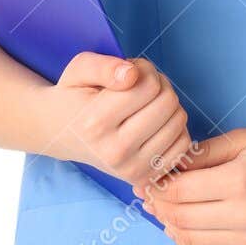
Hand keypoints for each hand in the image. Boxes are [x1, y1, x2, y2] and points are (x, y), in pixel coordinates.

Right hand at [43, 52, 192, 186]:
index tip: (129, 72)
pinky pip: (183, 145)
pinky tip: (155, 123)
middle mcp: (114, 152)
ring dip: (168, 104)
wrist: (61, 134)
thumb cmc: (75, 96)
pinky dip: (175, 128)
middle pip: (167, 102)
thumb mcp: (79, 69)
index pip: (148, 84)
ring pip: (179, 122)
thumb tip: (132, 74)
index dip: (144, 68)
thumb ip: (104, 66)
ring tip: (145, 103)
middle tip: (139, 86)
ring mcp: (131, 170)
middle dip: (158, 84)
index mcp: (95, 123)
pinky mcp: (145, 178)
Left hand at [137, 128, 245, 244]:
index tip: (146, 180)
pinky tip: (182, 230)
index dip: (156, 188)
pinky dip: (190, 244)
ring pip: (192, 241)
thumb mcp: (245, 139)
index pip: (179, 192)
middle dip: (158, 207)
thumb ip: (204, 153)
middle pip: (181, 218)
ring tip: (163, 213)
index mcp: (239, 181)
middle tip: (148, 197)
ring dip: (170, 227)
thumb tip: (168, 166)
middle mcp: (244, 215)